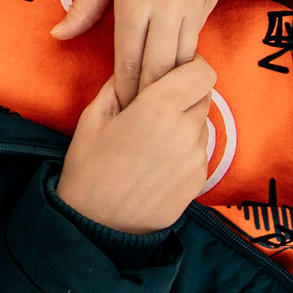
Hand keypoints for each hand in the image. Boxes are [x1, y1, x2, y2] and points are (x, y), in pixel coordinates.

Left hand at [50, 0, 233, 108]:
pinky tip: (177, 62)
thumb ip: (86, 6)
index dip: (125, 86)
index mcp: (137, 1)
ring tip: (158, 94)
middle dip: (149, 91)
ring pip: (186, 57)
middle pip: (160, 68)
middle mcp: (170, 8)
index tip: (119, 105)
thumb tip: (57, 35)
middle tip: (138, 111)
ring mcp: (197, 4)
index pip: (129, 60)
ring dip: (171, 76)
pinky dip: (188, 52)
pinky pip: (199, 35)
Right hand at [55, 56, 216, 234]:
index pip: (202, 72)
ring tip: (152, 137)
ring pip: (202, 123)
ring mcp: (196, 157)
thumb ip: (118, 87)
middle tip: (155, 105)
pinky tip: (157, 159)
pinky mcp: (200, 179)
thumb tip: (135, 70)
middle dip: (184, 94)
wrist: (99, 225)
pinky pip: (200, 150)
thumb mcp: (92, 119)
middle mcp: (185, 130)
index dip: (191, 66)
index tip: (173, 70)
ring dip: (184, 121)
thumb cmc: (89, 170)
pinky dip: (184, 147)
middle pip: (204, 95)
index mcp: (158, 108)